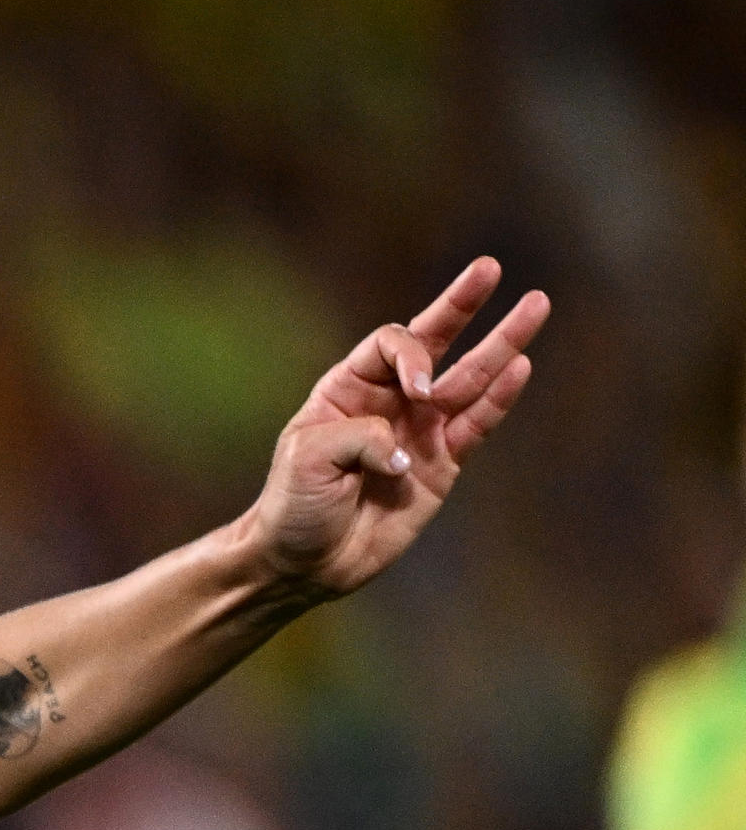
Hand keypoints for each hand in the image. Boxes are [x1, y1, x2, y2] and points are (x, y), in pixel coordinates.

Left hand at [245, 259, 546, 604]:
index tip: (419, 390)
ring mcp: (420, 431)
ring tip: (536, 304)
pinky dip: (500, 398)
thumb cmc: (294, 505)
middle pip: (434, 342)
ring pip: (469, 378)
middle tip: (489, 267)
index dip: (413, 355)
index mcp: (348, 389)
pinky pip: (477, 424)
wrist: (303, 562)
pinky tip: (521, 367)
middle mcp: (389, 401)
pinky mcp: (442, 465)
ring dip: (502, 344)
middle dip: (461, 306)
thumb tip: (410, 451)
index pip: (391, 344)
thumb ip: (361, 438)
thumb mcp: (309, 459)